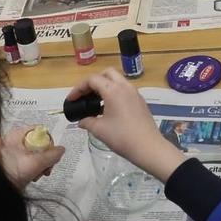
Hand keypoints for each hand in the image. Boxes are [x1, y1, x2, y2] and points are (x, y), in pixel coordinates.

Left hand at [0, 126, 64, 188]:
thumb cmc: (9, 173)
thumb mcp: (35, 163)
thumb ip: (52, 155)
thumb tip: (61, 150)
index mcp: (17, 135)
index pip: (40, 131)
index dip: (48, 142)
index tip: (51, 154)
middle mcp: (15, 141)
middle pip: (39, 144)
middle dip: (45, 158)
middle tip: (45, 168)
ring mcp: (14, 152)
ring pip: (35, 155)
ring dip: (40, 166)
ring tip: (37, 175)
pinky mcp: (14, 162)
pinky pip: (29, 162)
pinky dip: (33, 169)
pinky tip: (32, 177)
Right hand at [65, 72, 184, 181]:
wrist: (148, 147)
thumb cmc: (121, 137)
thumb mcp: (99, 130)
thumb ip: (87, 122)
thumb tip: (81, 121)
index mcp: (113, 90)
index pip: (92, 80)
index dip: (79, 88)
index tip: (72, 99)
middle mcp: (125, 87)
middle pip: (107, 74)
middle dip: (94, 81)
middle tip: (85, 95)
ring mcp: (135, 93)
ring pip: (117, 81)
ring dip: (105, 87)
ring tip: (95, 102)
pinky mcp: (140, 102)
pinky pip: (125, 90)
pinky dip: (114, 93)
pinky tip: (109, 109)